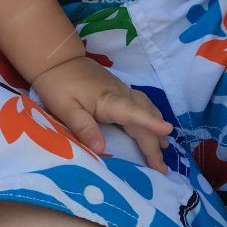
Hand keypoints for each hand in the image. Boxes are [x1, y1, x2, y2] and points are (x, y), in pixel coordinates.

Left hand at [32, 56, 172, 172]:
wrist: (57, 57)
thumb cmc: (59, 84)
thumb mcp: (65, 108)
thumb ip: (83, 127)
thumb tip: (101, 150)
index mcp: (110, 101)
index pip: (135, 114)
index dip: (151, 124)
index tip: (168, 132)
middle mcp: (121, 94)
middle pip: (144, 118)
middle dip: (155, 142)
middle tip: (162, 168)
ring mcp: (121, 90)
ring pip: (146, 108)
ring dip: (155, 128)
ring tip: (163, 147)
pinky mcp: (118, 89)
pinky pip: (141, 104)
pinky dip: (150, 116)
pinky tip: (150, 124)